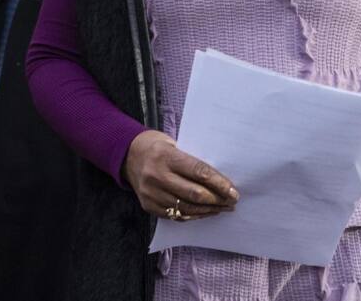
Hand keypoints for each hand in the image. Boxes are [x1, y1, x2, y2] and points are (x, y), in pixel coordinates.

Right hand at [122, 130, 237, 220]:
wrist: (127, 155)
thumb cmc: (157, 147)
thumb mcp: (174, 144)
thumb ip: (192, 161)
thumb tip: (220, 180)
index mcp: (165, 156)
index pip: (198, 172)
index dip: (219, 183)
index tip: (234, 191)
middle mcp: (156, 176)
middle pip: (194, 194)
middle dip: (217, 199)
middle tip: (232, 201)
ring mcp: (151, 193)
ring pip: (187, 208)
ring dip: (209, 210)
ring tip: (223, 208)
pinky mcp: (149, 206)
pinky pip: (176, 215)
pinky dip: (194, 215)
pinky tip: (206, 212)